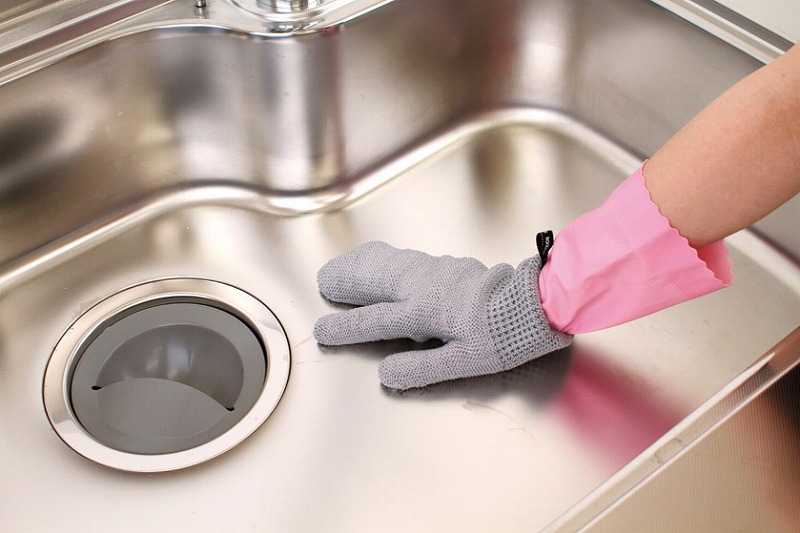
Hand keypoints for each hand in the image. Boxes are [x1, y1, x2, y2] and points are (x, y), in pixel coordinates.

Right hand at [314, 241, 571, 388]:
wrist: (536, 302)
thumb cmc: (504, 334)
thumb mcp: (466, 362)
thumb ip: (423, 368)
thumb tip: (386, 374)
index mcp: (426, 313)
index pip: (376, 321)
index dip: (347, 326)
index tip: (324, 329)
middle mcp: (425, 287)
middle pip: (375, 282)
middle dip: (346, 282)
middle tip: (323, 282)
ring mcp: (435, 271)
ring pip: (388, 264)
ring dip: (361, 264)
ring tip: (341, 265)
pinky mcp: (447, 264)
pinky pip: (405, 257)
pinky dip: (383, 256)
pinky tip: (380, 257)